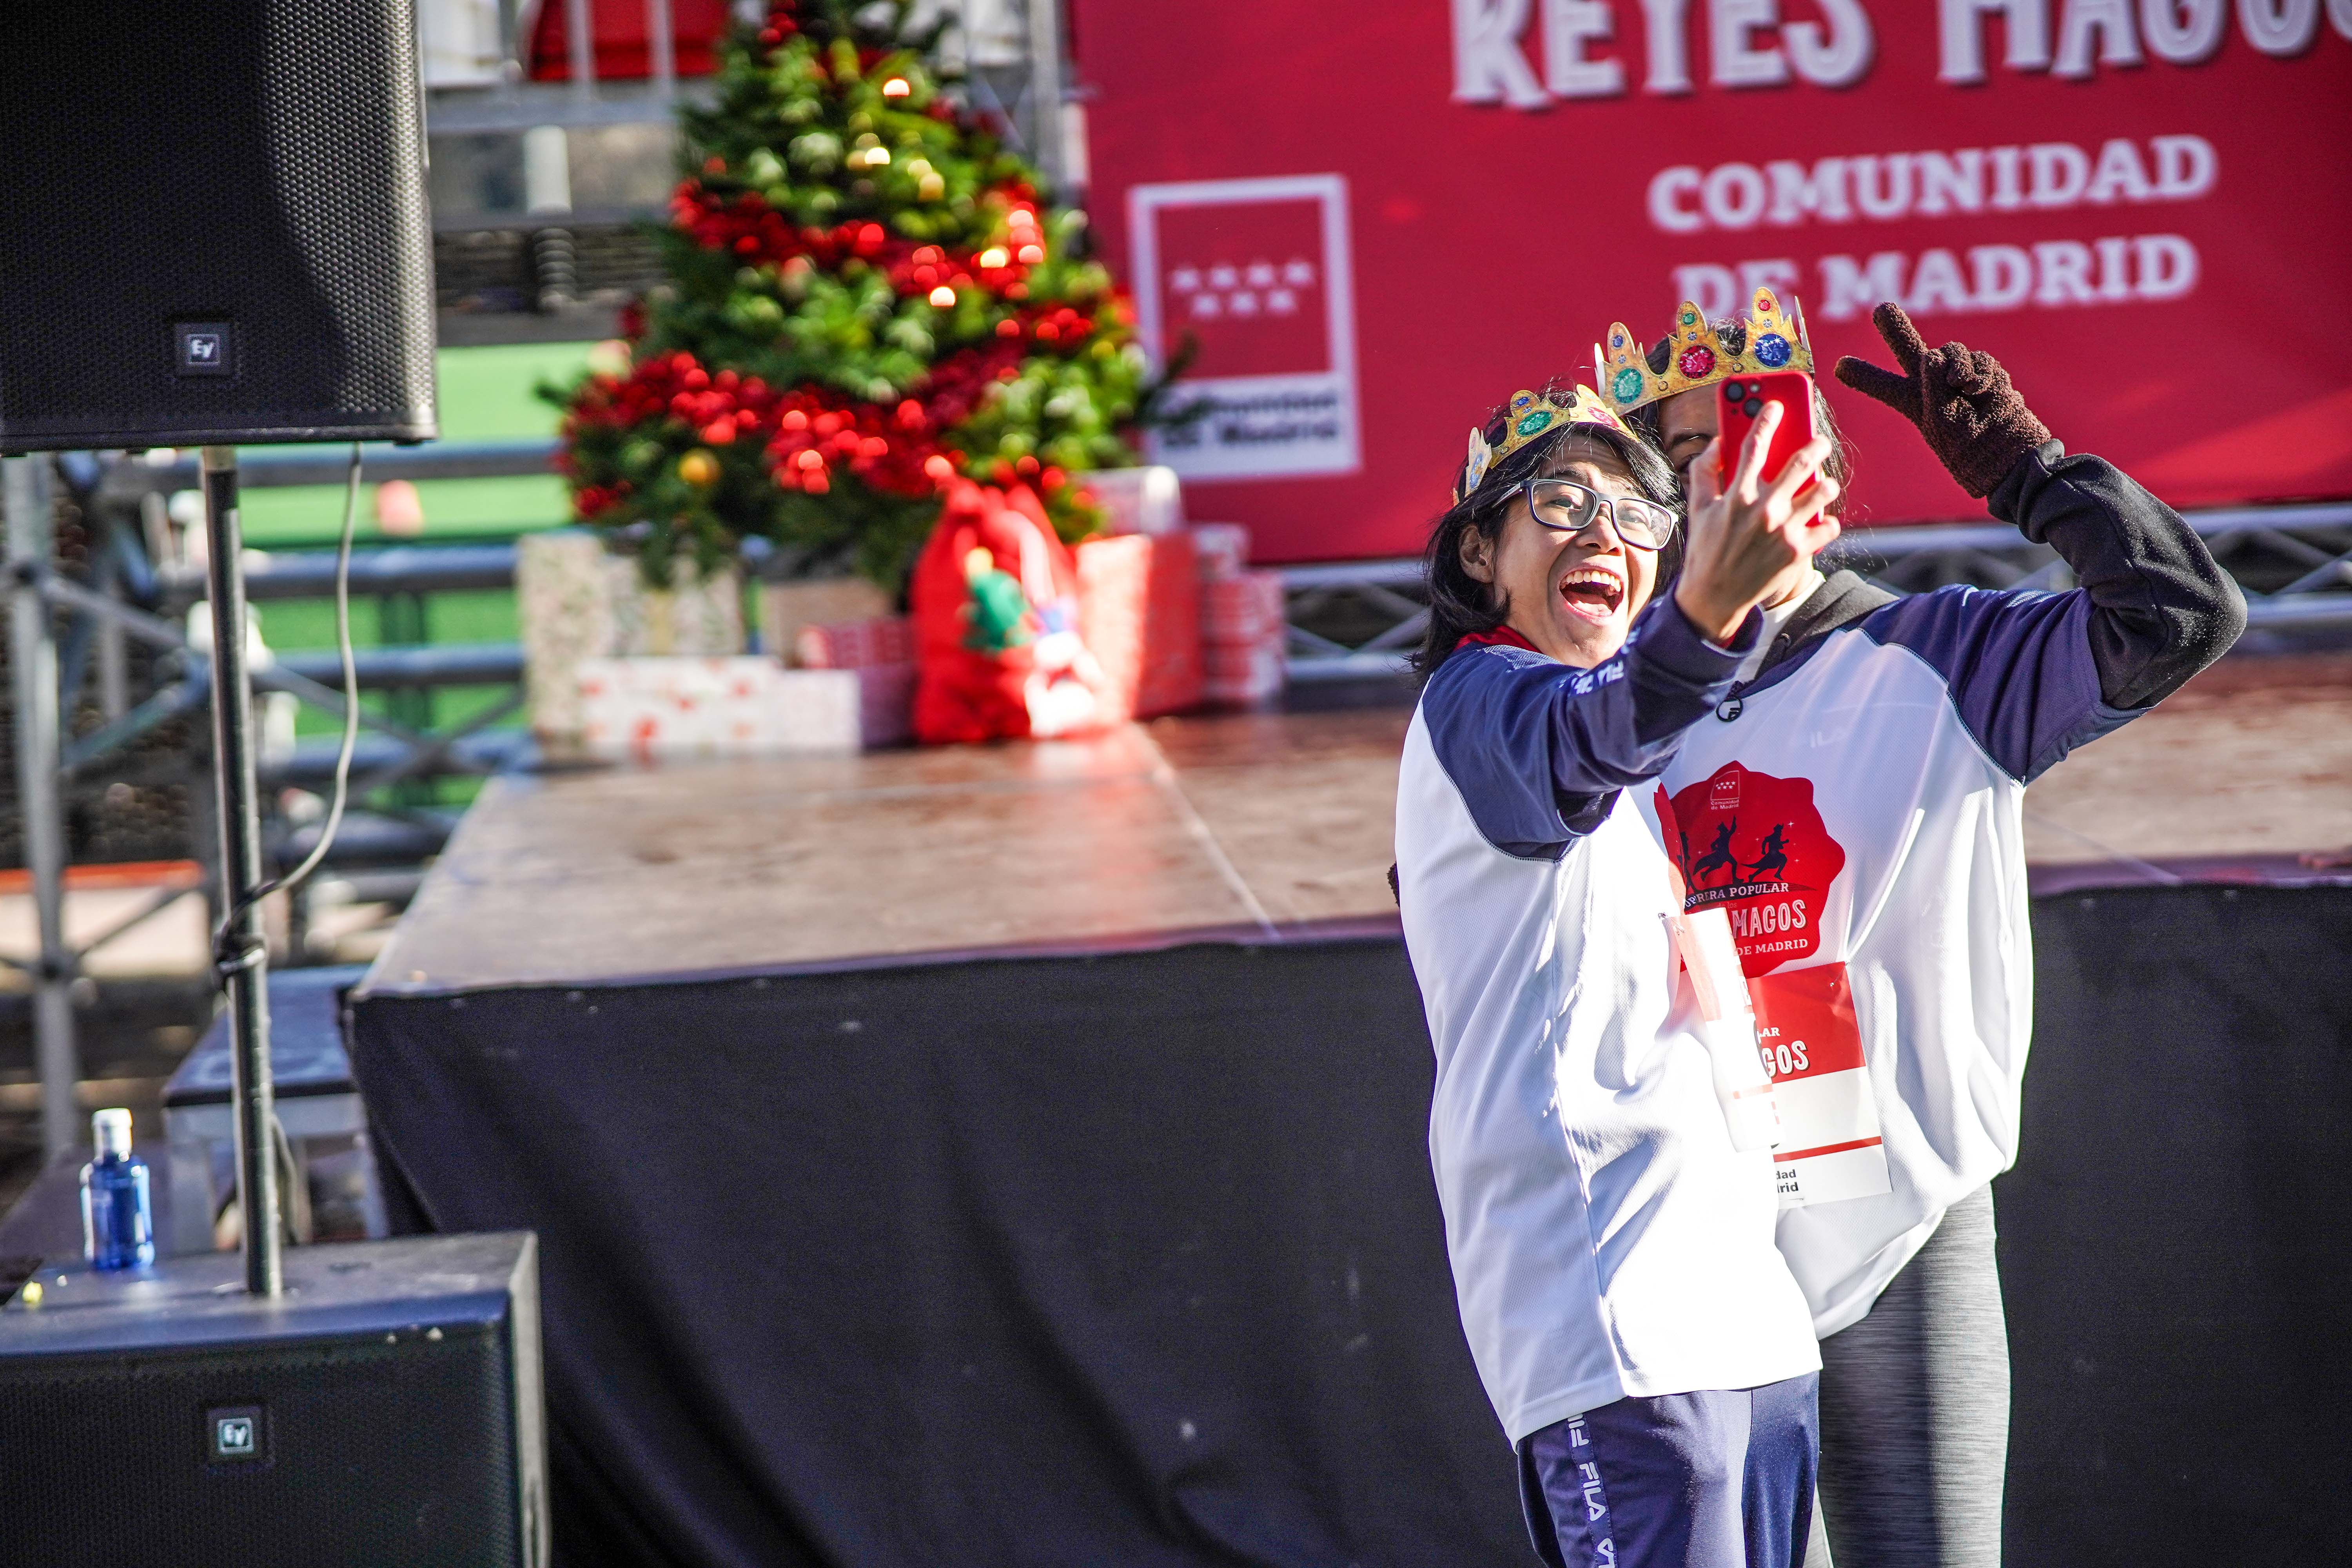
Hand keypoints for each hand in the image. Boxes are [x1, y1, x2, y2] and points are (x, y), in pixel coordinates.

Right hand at [1673, 400, 1841, 644]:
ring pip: (1823, 490)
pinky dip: (1827, 521)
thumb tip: (1719, 442)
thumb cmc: (1705, 550)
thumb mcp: (1697, 508)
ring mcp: (1784, 531)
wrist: (1715, 598)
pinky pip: (1828, 526)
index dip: (1765, 418)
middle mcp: (1763, 509)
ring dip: (1827, 482)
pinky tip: (1820, 520)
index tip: (1776, 405)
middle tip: (1820, 442)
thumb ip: (1704, 471)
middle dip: (1815, 444)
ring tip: (1824, 483)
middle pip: (1799, 461)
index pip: (1754, 444)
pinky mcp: (1798, 551)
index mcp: (1736, 495)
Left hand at [1834, 302, 2050, 498]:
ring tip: (1962, 388)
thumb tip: (1934, 353)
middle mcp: (1933, 385)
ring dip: (1956, 363)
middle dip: (1896, 328)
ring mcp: (1959, 377)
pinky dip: (1980, 372)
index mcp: (1913, 402)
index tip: (1838, 366)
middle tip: (1882, 309)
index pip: (1882, 384)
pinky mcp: (1985, 373)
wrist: (2005, 453)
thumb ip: (1930, 379)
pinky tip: (1981, 391)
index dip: (1862, 375)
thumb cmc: (1966, 445)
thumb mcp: (1937, 416)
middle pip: (1909, 349)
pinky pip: (1979, 359)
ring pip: (1950, 349)